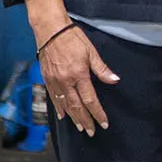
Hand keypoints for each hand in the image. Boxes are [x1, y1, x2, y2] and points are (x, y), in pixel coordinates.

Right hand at [33, 20, 117, 134]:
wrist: (50, 29)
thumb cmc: (71, 37)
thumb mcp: (91, 51)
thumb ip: (101, 69)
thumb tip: (114, 80)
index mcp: (79, 74)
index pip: (90, 100)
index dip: (98, 113)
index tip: (103, 123)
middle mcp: (66, 81)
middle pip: (77, 106)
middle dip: (85, 120)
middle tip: (91, 131)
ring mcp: (55, 80)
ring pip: (65, 104)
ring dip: (73, 117)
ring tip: (80, 127)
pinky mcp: (47, 78)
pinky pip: (53, 97)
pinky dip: (59, 108)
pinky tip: (63, 115)